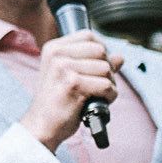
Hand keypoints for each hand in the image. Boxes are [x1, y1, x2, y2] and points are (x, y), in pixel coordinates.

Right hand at [18, 31, 118, 150]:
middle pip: (100, 50)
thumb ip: (94, 63)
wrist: (41, 126)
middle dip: (107, 69)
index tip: (98, 68)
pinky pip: (106, 85)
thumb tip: (119, 57)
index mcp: (53, 48)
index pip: (89, 35)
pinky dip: (108, 96)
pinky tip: (97, 102)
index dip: (101, 51)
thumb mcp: (71, 76)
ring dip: (109, 85)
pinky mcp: (72, 83)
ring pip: (106, 68)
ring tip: (97, 95)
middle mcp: (56, 54)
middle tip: (99, 85)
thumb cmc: (56, 103)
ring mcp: (63, 67)